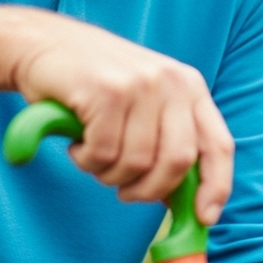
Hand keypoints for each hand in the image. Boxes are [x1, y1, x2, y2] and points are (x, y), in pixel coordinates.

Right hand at [5, 8, 233, 225]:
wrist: (43, 44)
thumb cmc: (95, 83)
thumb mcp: (145, 103)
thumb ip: (169, 140)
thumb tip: (190, 203)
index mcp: (189, 85)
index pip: (218, 144)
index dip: (216, 186)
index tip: (204, 218)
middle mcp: (171, 81)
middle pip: (178, 161)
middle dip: (149, 190)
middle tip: (125, 191)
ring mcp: (140, 83)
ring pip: (137, 163)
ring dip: (109, 173)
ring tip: (93, 153)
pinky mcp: (106, 90)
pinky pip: (103, 153)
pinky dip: (87, 159)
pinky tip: (78, 141)